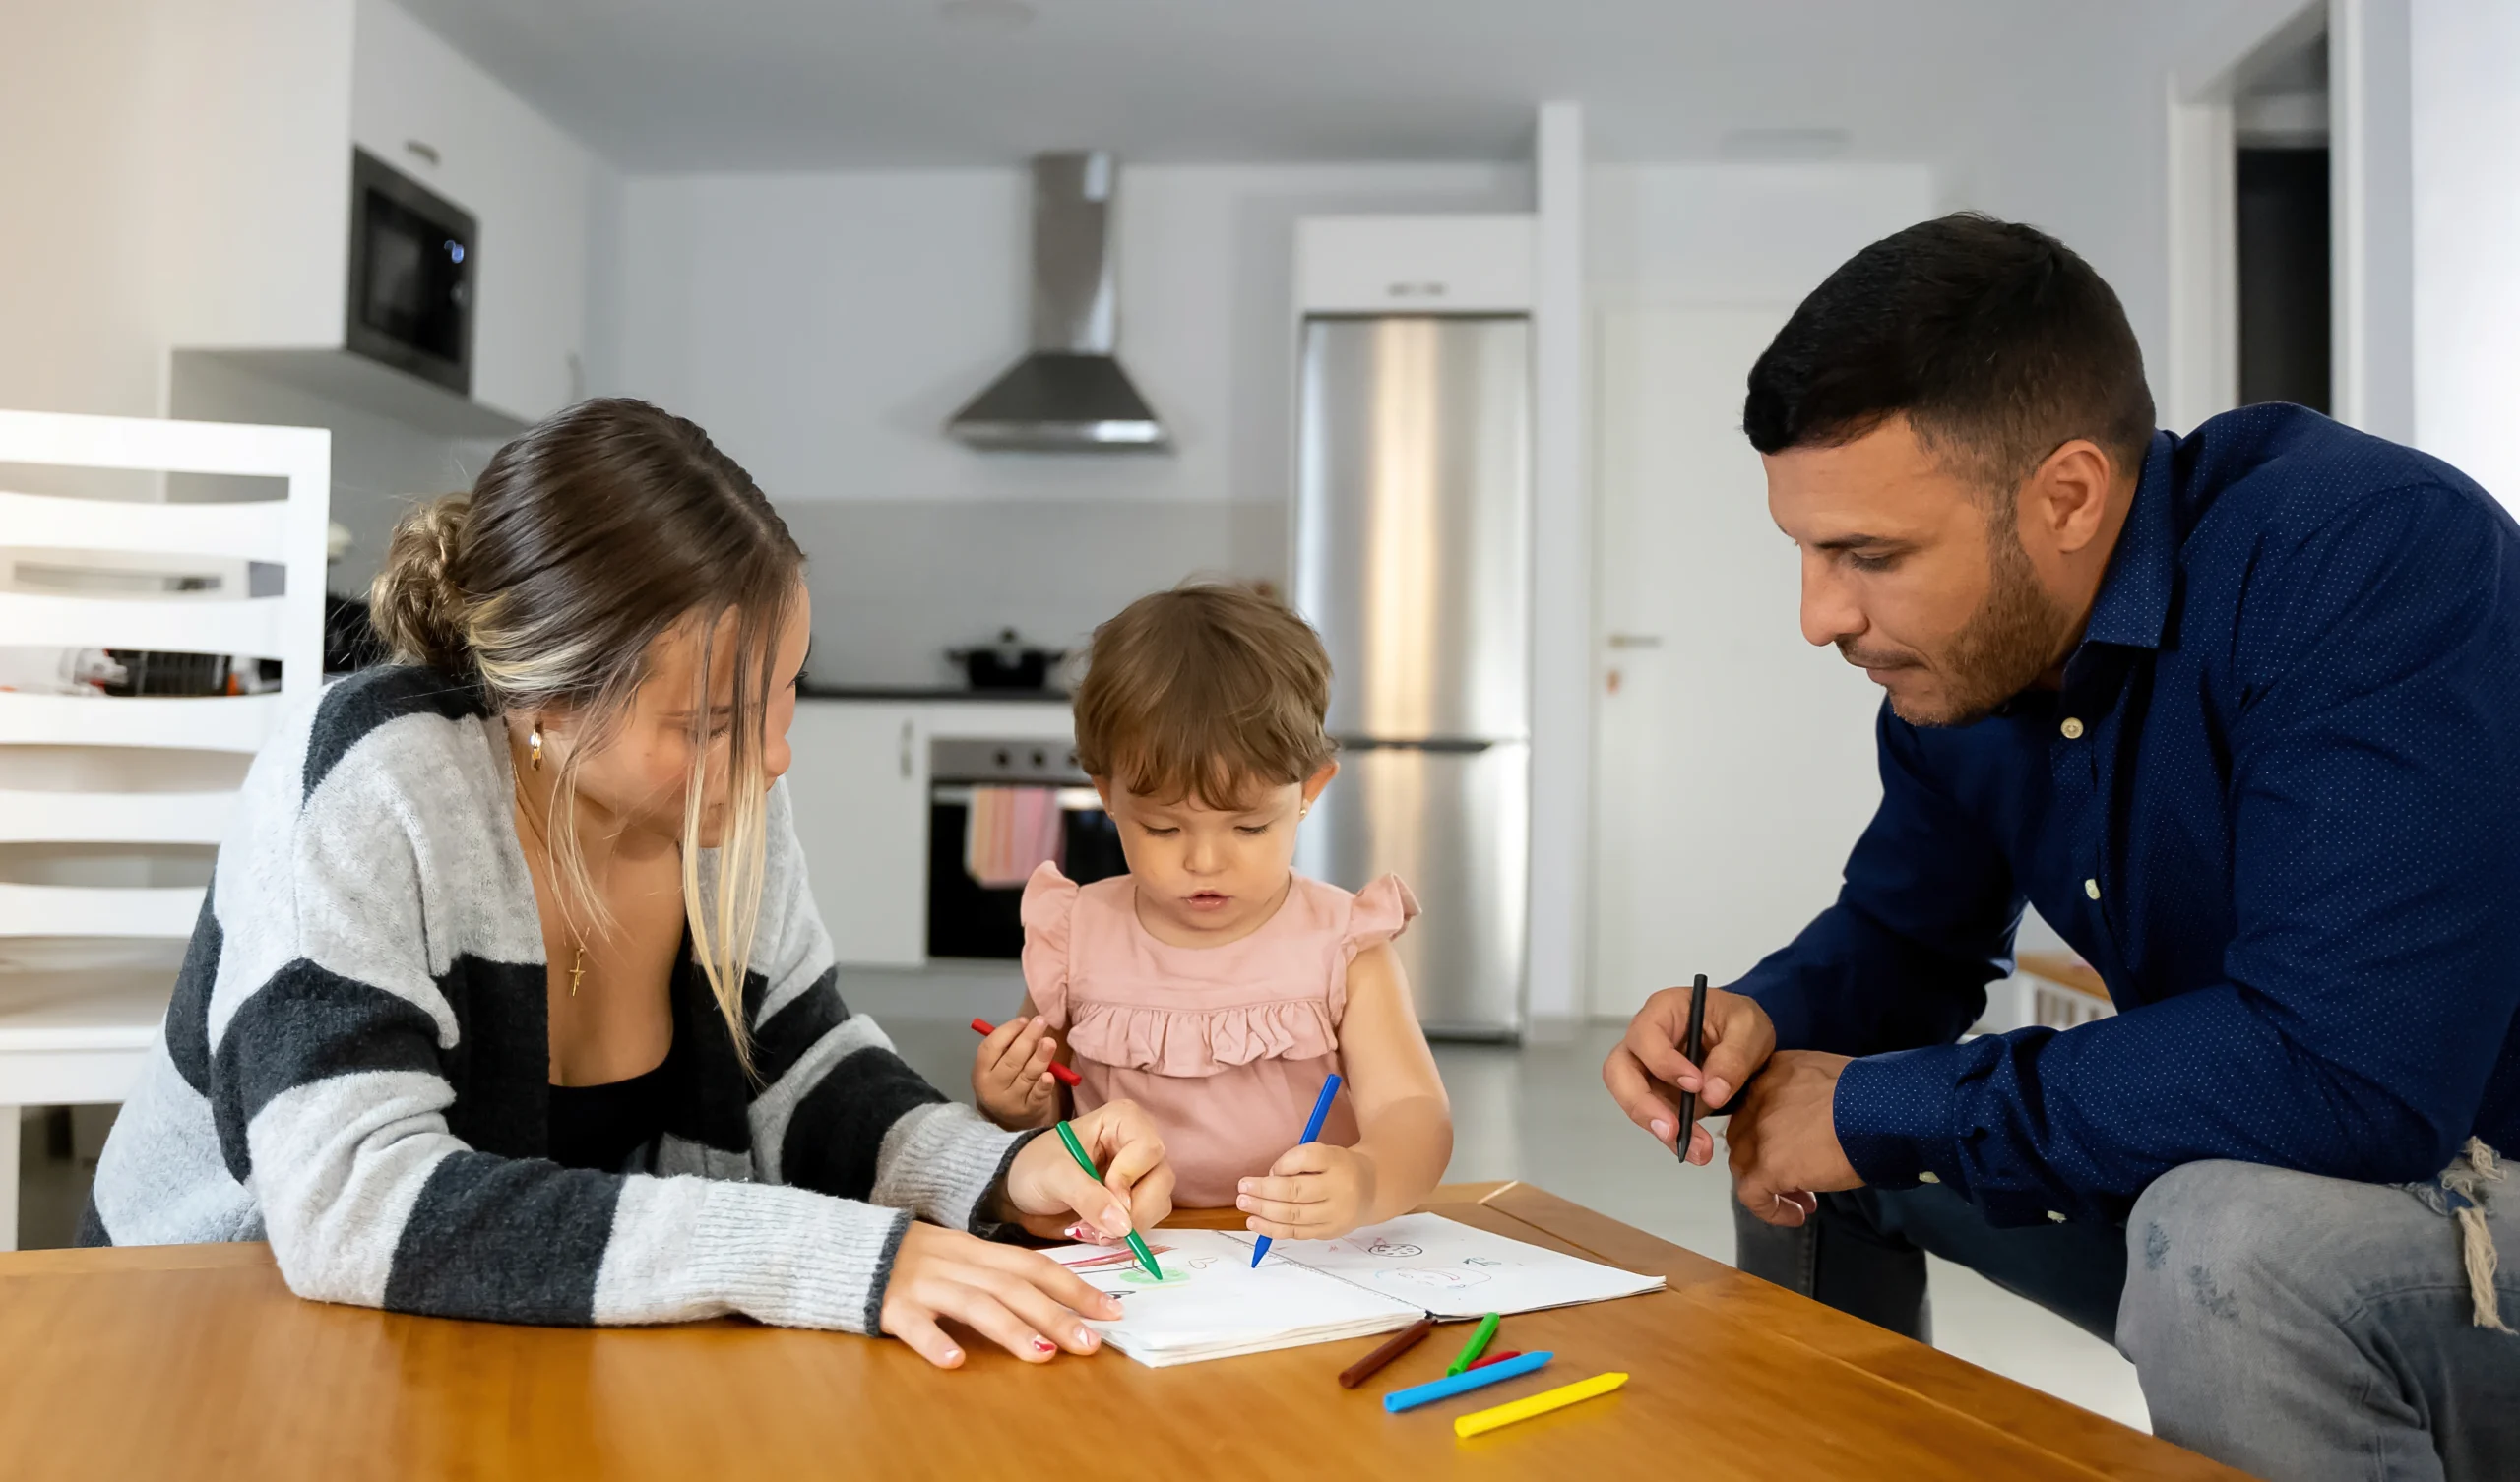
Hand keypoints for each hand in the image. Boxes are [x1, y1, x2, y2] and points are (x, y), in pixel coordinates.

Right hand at [878, 1221, 1121, 1367]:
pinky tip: (955, 1362)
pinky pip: (915, 1326)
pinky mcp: (890, 1306)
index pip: (1033, 1265)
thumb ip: (998, 1273)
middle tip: (1090, 1343)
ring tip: (1042, 1354)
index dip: (1074, 1287)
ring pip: (973, 1303)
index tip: (1111, 1310)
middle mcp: (956, 1263)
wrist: (847, 1250)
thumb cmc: (913, 1260)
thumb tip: (1055, 1299)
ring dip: (1011, 1329)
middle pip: (1012, 1286)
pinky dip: (935, 1342)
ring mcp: (923, 1284)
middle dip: (1055, 1314)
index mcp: (976, 1250)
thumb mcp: (959, 1255)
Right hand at [972, 1015, 1062, 1128]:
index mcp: (981, 1072)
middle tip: (1041, 1022)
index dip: (1008, 1031)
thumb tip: (1027, 1024)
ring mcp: (1011, 1101)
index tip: (1024, 1020)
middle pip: (1011, 1060)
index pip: (991, 1048)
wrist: (1012, 1120)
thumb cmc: (1006, 1083)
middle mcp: (993, 1087)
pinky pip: (1037, 1096)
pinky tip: (1049, 1075)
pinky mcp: (1029, 1111)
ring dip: (1039, 1057)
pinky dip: (1043, 1085)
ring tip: (1049, 1042)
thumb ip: (1007, 1047)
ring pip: (1026, 1076)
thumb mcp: (997, 1067)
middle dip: (1027, 1039)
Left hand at [1000, 1098, 1174, 1242]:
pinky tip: (1096, 1232)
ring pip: (1159, 1203)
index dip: (1129, 1177)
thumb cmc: (1034, 1168)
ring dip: (1128, 1226)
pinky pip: (1148, 1221)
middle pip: (1161, 1179)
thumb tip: (1122, 1225)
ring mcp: (1140, 1174)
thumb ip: (1087, 1196)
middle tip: (1099, 1229)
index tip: (1105, 1195)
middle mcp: (1138, 1144)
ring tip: (1090, 1230)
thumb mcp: (1054, 1176)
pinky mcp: (1135, 1200)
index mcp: (1123, 1120)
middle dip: (1133, 1211)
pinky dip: (1124, 1233)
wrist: (1018, 1192)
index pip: (1148, 1149)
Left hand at [1237, 1142, 1376, 1243]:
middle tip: (1242, 1188)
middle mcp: (1339, 1188)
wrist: (1372, 1189)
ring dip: (1263, 1211)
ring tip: (1244, 1204)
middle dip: (1265, 1191)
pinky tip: (1254, 1223)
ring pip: (1294, 1216)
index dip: (1283, 1164)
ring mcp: (1335, 1214)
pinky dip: (1272, 1229)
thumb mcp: (1324, 1152)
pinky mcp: (1328, 1232)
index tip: (1270, 1169)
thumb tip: (1268, 1180)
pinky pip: (1296, 1233)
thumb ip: (1297, 1160)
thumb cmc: (1338, 1167)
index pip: (1307, 1158)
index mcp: (1337, 1161)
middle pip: (1297, 1191)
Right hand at [1602, 984, 1775, 1163]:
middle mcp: (1645, 1039)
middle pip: (1619, 1071)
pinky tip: (1696, 1151)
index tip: (1695, 1084)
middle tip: (1672, 1129)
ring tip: (1697, 1150)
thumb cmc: (1740, 1022)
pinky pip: (1654, 1117)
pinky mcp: (1657, 1095)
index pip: (1645, 1035)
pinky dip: (1672, 1137)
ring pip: (1631, 1099)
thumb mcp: (1750, 1029)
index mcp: (1664, 1010)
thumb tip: (1712, 1093)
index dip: (1663, 1062)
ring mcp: (1647, 1069)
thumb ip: (1734, 1056)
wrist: (1744, 1043)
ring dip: (1659, 1127)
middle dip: (1642, 1104)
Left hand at [1725, 1050, 1859, 1226]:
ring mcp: (1759, 1130)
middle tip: (1799, 1179)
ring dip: (1770, 1187)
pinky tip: (1796, 1216)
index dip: (1770, 1133)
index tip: (1794, 1148)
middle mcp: (1757, 1096)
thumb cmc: (1874, 1095)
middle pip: (1744, 1136)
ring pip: (1744, 1166)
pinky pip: (1753, 1196)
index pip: (1755, 1107)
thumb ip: (1806, 1097)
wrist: (1885, 1113)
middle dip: (1767, 1160)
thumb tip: (1810, 1125)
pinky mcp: (1768, 1164)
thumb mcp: (1828, 1080)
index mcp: (1772, 1070)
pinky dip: (1771, 1210)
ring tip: (1804, 1201)